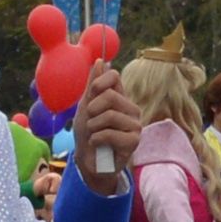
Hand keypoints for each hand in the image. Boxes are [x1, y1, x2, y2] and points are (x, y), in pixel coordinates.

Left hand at [70, 60, 141, 186]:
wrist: (88, 161)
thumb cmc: (88, 133)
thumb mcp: (86, 107)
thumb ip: (93, 86)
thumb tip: (101, 60)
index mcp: (120, 97)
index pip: (114, 76)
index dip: (99, 83)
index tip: (91, 94)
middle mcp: (130, 108)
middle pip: (109, 96)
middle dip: (92, 111)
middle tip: (91, 123)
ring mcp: (135, 124)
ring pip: (109, 115)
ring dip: (93, 127)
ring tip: (94, 135)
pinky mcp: (134, 141)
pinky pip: (110, 133)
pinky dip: (97, 139)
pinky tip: (98, 144)